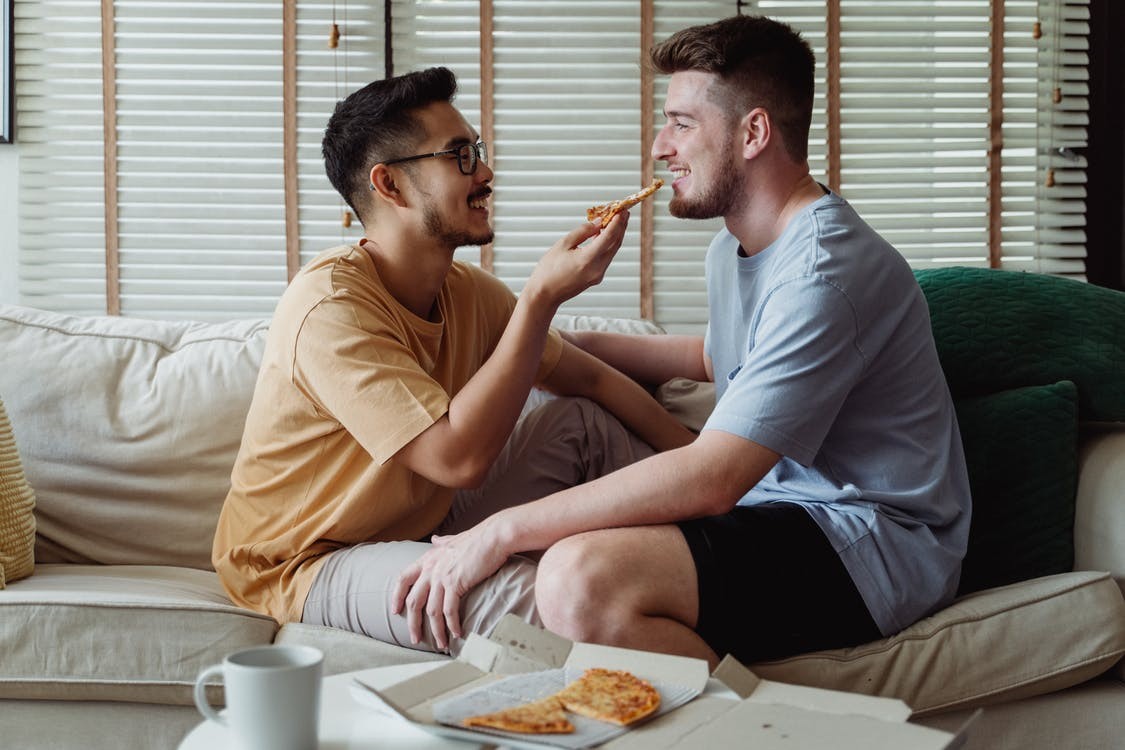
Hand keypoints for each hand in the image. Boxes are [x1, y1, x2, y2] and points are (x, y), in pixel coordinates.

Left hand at [390, 524, 509, 649]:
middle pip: (414, 602)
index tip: (396, 611)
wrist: (494, 536)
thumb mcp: (453, 539)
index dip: (397, 596)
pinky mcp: (456, 584)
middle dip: (413, 624)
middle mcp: (431, 569)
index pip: (403, 579)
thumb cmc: (477, 538)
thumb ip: (442, 542)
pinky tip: (457, 633)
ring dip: (436, 631)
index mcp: (427, 559)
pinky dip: (452, 625)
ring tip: (440, 643)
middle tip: (416, 639)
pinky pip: (449, 611)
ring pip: (432, 611)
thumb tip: (435, 539)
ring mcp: (442, 577)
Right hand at [526, 211, 629, 308]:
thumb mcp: (563, 244)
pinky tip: (605, 235)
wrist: (544, 295)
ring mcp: (598, 275)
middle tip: (623, 211)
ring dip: (616, 235)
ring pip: (612, 251)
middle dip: (621, 226)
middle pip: (615, 244)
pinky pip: (606, 258)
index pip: (609, 236)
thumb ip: (583, 232)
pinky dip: (608, 245)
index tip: (622, 209)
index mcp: (588, 259)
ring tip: (616, 220)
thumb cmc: (549, 270)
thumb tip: (599, 223)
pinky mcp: (596, 278)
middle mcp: (597, 268)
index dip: (617, 221)